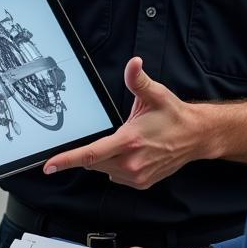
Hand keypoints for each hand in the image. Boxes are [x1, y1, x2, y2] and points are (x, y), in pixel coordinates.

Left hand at [43, 57, 204, 188]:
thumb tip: (133, 64)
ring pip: (104, 170)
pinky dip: (117, 166)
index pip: (90, 154)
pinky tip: (132, 154)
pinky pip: (116, 177)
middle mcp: (131, 163)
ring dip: (106, 159)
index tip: (50, 165)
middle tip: (114, 134)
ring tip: (128, 143)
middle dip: (93, 151)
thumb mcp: (155, 94)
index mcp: (129, 141)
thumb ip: (138, 80)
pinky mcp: (142, 183)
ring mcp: (137, 176)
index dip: (67, 160)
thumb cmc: (174, 116)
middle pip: (93, 162)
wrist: (196, 136)